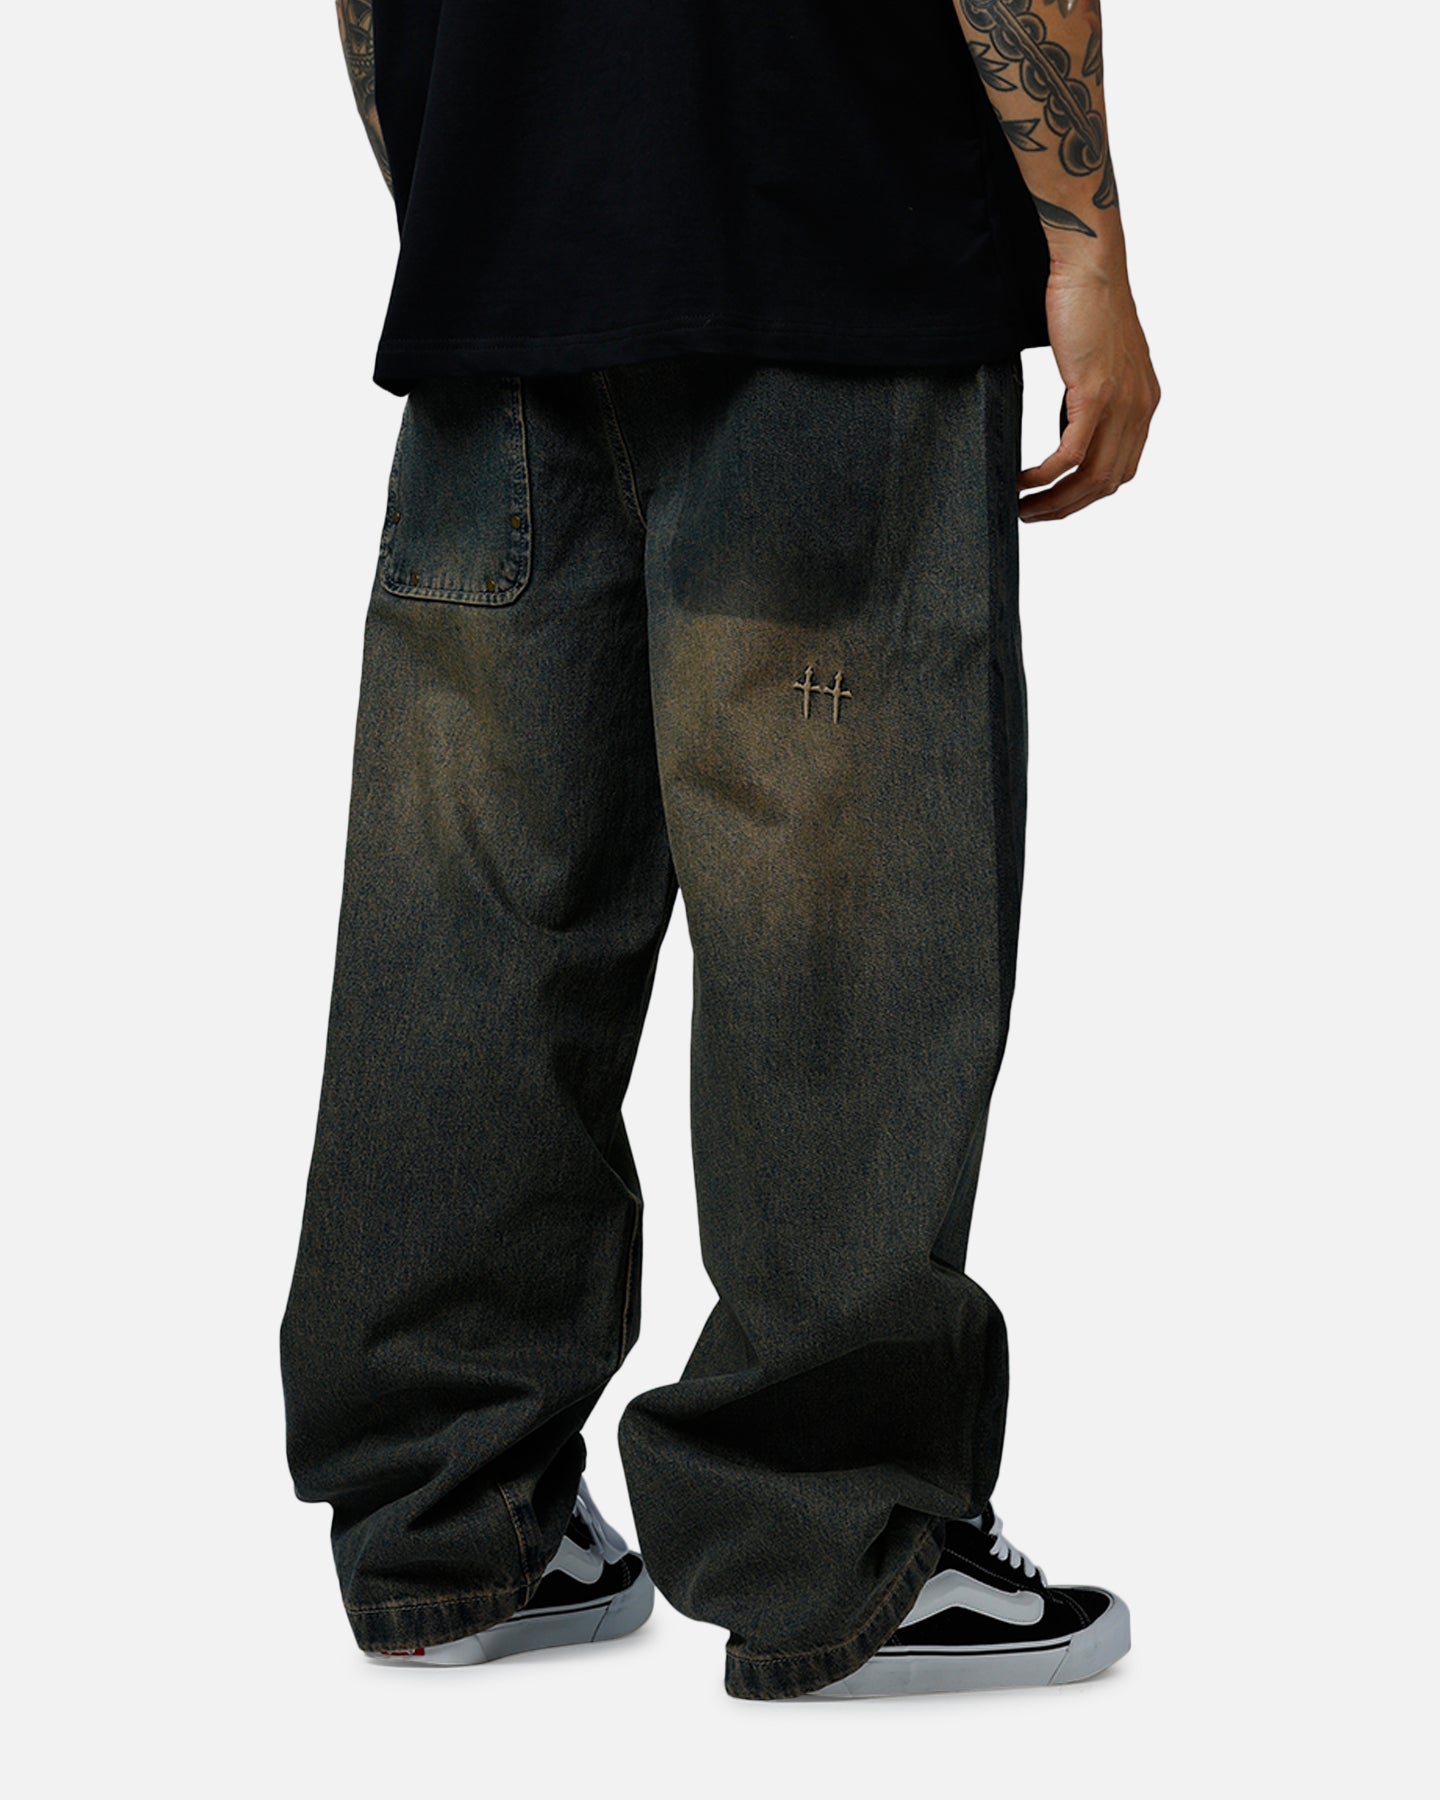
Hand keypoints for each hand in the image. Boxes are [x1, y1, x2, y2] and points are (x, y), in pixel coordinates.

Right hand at [1019, 260, 1160, 522]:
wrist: (1089, 266)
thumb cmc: (1087, 304)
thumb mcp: (1097, 361)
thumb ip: (1092, 397)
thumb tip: (1067, 425)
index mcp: (1144, 404)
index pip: (1120, 470)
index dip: (1086, 496)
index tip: (1054, 503)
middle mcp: (1139, 409)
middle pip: (1106, 484)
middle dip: (1066, 508)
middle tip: (1031, 516)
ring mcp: (1120, 403)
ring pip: (1090, 477)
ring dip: (1054, 501)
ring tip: (1023, 508)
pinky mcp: (1096, 393)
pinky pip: (1070, 455)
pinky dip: (1044, 476)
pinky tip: (1023, 481)